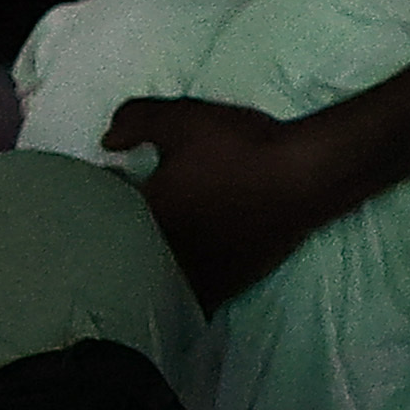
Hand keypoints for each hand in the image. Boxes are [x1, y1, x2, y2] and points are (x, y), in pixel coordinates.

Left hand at [99, 96, 353, 307]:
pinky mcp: (224, 286)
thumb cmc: (242, 148)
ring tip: (159, 232)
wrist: (306, 177)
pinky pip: (185, 290)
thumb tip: (106, 141)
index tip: (113, 175)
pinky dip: (177, 275)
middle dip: (118, 231)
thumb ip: (137, 122)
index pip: (103, 209)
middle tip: (130, 207)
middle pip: (124, 250)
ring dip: (149, 255)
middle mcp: (162, 254)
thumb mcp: (184, 119)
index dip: (103, 189)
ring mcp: (194, 275)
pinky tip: (188, 254)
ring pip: (154, 273)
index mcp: (146, 217)